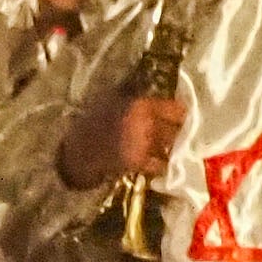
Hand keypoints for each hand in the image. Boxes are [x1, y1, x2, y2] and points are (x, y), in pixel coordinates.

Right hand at [69, 85, 186, 188]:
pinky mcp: (138, 163)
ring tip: (167, 148)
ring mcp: (143, 145)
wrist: (78, 150)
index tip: (182, 117)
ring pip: (170, 147)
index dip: (180, 114)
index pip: (176, 109)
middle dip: (178, 132)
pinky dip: (161, 165)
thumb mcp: (114, 100)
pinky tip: (157, 163)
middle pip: (177, 129)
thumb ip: (136, 98)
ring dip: (171, 148)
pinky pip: (160, 165)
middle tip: (176, 134)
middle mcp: (146, 124)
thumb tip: (160, 96)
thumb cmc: (94, 122)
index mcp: (141, 106)